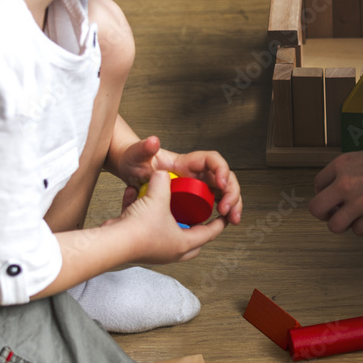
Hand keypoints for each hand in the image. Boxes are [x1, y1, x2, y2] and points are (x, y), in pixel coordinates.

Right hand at [109, 169, 225, 262]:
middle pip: (191, 241)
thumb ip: (164, 182)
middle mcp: (170, 251)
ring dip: (169, 222)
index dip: (219, 222)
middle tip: (199, 216)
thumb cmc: (139, 229)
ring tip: (170, 209)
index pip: (209, 233)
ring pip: (168, 235)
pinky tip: (133, 196)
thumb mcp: (158, 198)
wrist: (113, 242)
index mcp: (183, 244)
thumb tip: (163, 173)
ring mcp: (154, 251)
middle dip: (196, 228)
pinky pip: (144, 228)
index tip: (225, 216)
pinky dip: (142, 214)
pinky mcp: (138, 246)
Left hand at [116, 136, 242, 224]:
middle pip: (225, 177)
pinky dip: (223, 211)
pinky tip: (224, 221)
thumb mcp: (136, 155)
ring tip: (233, 219)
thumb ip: (143, 148)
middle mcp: (195, 172)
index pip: (212, 160)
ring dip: (233, 204)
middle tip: (227, 210)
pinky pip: (214, 202)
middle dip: (232, 193)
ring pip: (224, 191)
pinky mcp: (193, 196)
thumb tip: (153, 141)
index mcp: (186, 162)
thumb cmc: (134, 160)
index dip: (221, 169)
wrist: (129, 170)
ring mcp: (196, 184)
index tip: (221, 183)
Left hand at [310, 121, 362, 235]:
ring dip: (342, 225)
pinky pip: (358, 231)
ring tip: (352, 218)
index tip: (333, 197)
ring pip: (334, 226)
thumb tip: (336, 192)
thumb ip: (349, 173)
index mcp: (342, 165)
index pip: (317, 185)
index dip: (324, 193)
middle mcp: (345, 183)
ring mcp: (359, 202)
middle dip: (323, 214)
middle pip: (316, 209)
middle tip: (333, 214)